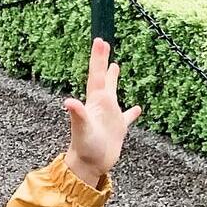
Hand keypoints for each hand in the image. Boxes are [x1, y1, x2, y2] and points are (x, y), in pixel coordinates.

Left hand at [62, 38, 139, 188]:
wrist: (88, 166)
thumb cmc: (85, 147)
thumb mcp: (82, 129)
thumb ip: (78, 114)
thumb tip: (69, 101)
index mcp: (95, 101)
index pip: (96, 75)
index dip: (98, 58)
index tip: (100, 40)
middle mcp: (101, 105)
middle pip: (102, 78)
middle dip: (102, 60)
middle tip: (104, 43)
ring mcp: (109, 116)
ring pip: (112, 92)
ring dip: (113, 79)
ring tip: (116, 65)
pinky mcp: (117, 128)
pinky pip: (127, 117)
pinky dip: (132, 112)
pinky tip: (138, 108)